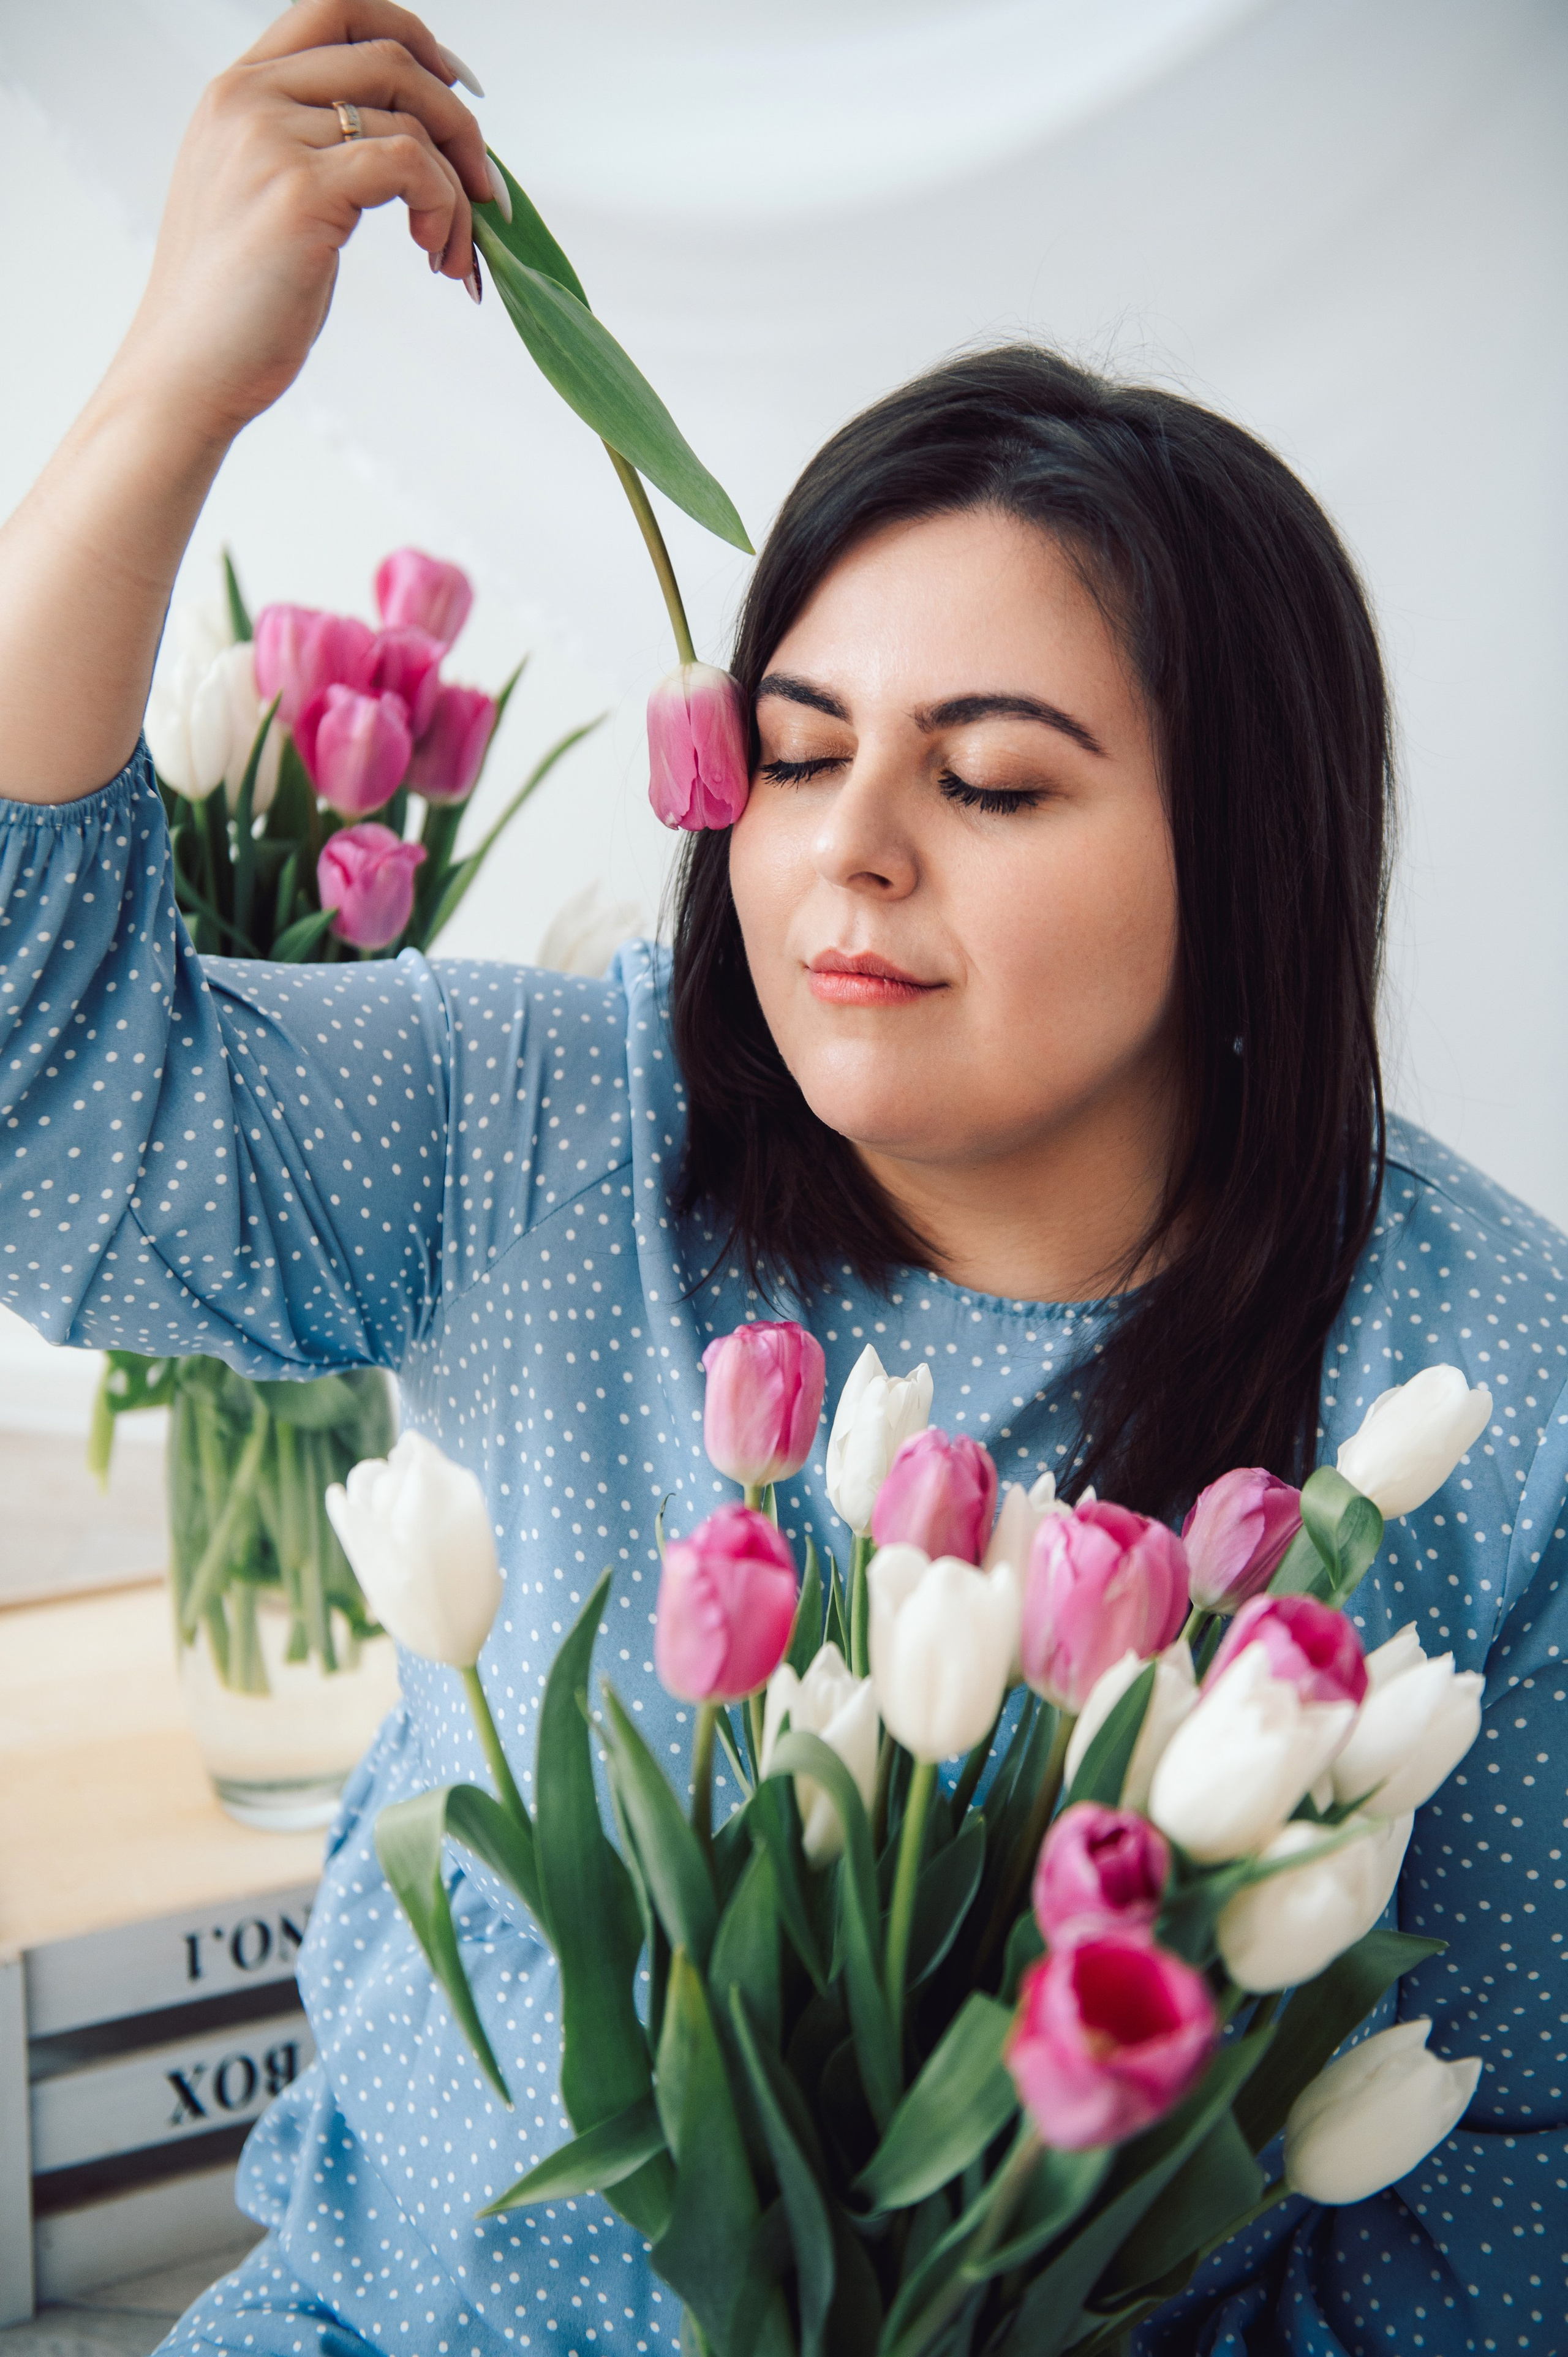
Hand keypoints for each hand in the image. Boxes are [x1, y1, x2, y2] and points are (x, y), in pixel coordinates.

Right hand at [116, 0, 495, 442]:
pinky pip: (411, 166)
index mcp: (237, 90)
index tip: (458, 92)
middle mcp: (247, 98)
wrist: (186, 371)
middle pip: (390, 59)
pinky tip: (436, 254)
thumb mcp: (264, 198)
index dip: (412, 37)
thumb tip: (411, 144)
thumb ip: (313, 148)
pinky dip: (444, 208)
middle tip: (485, 192)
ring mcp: (270, 140)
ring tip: (450, 252)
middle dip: (459, 123)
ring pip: (411, 122)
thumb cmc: (234, 305)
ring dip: (458, 190)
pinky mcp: (300, 193)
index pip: (336, 11)